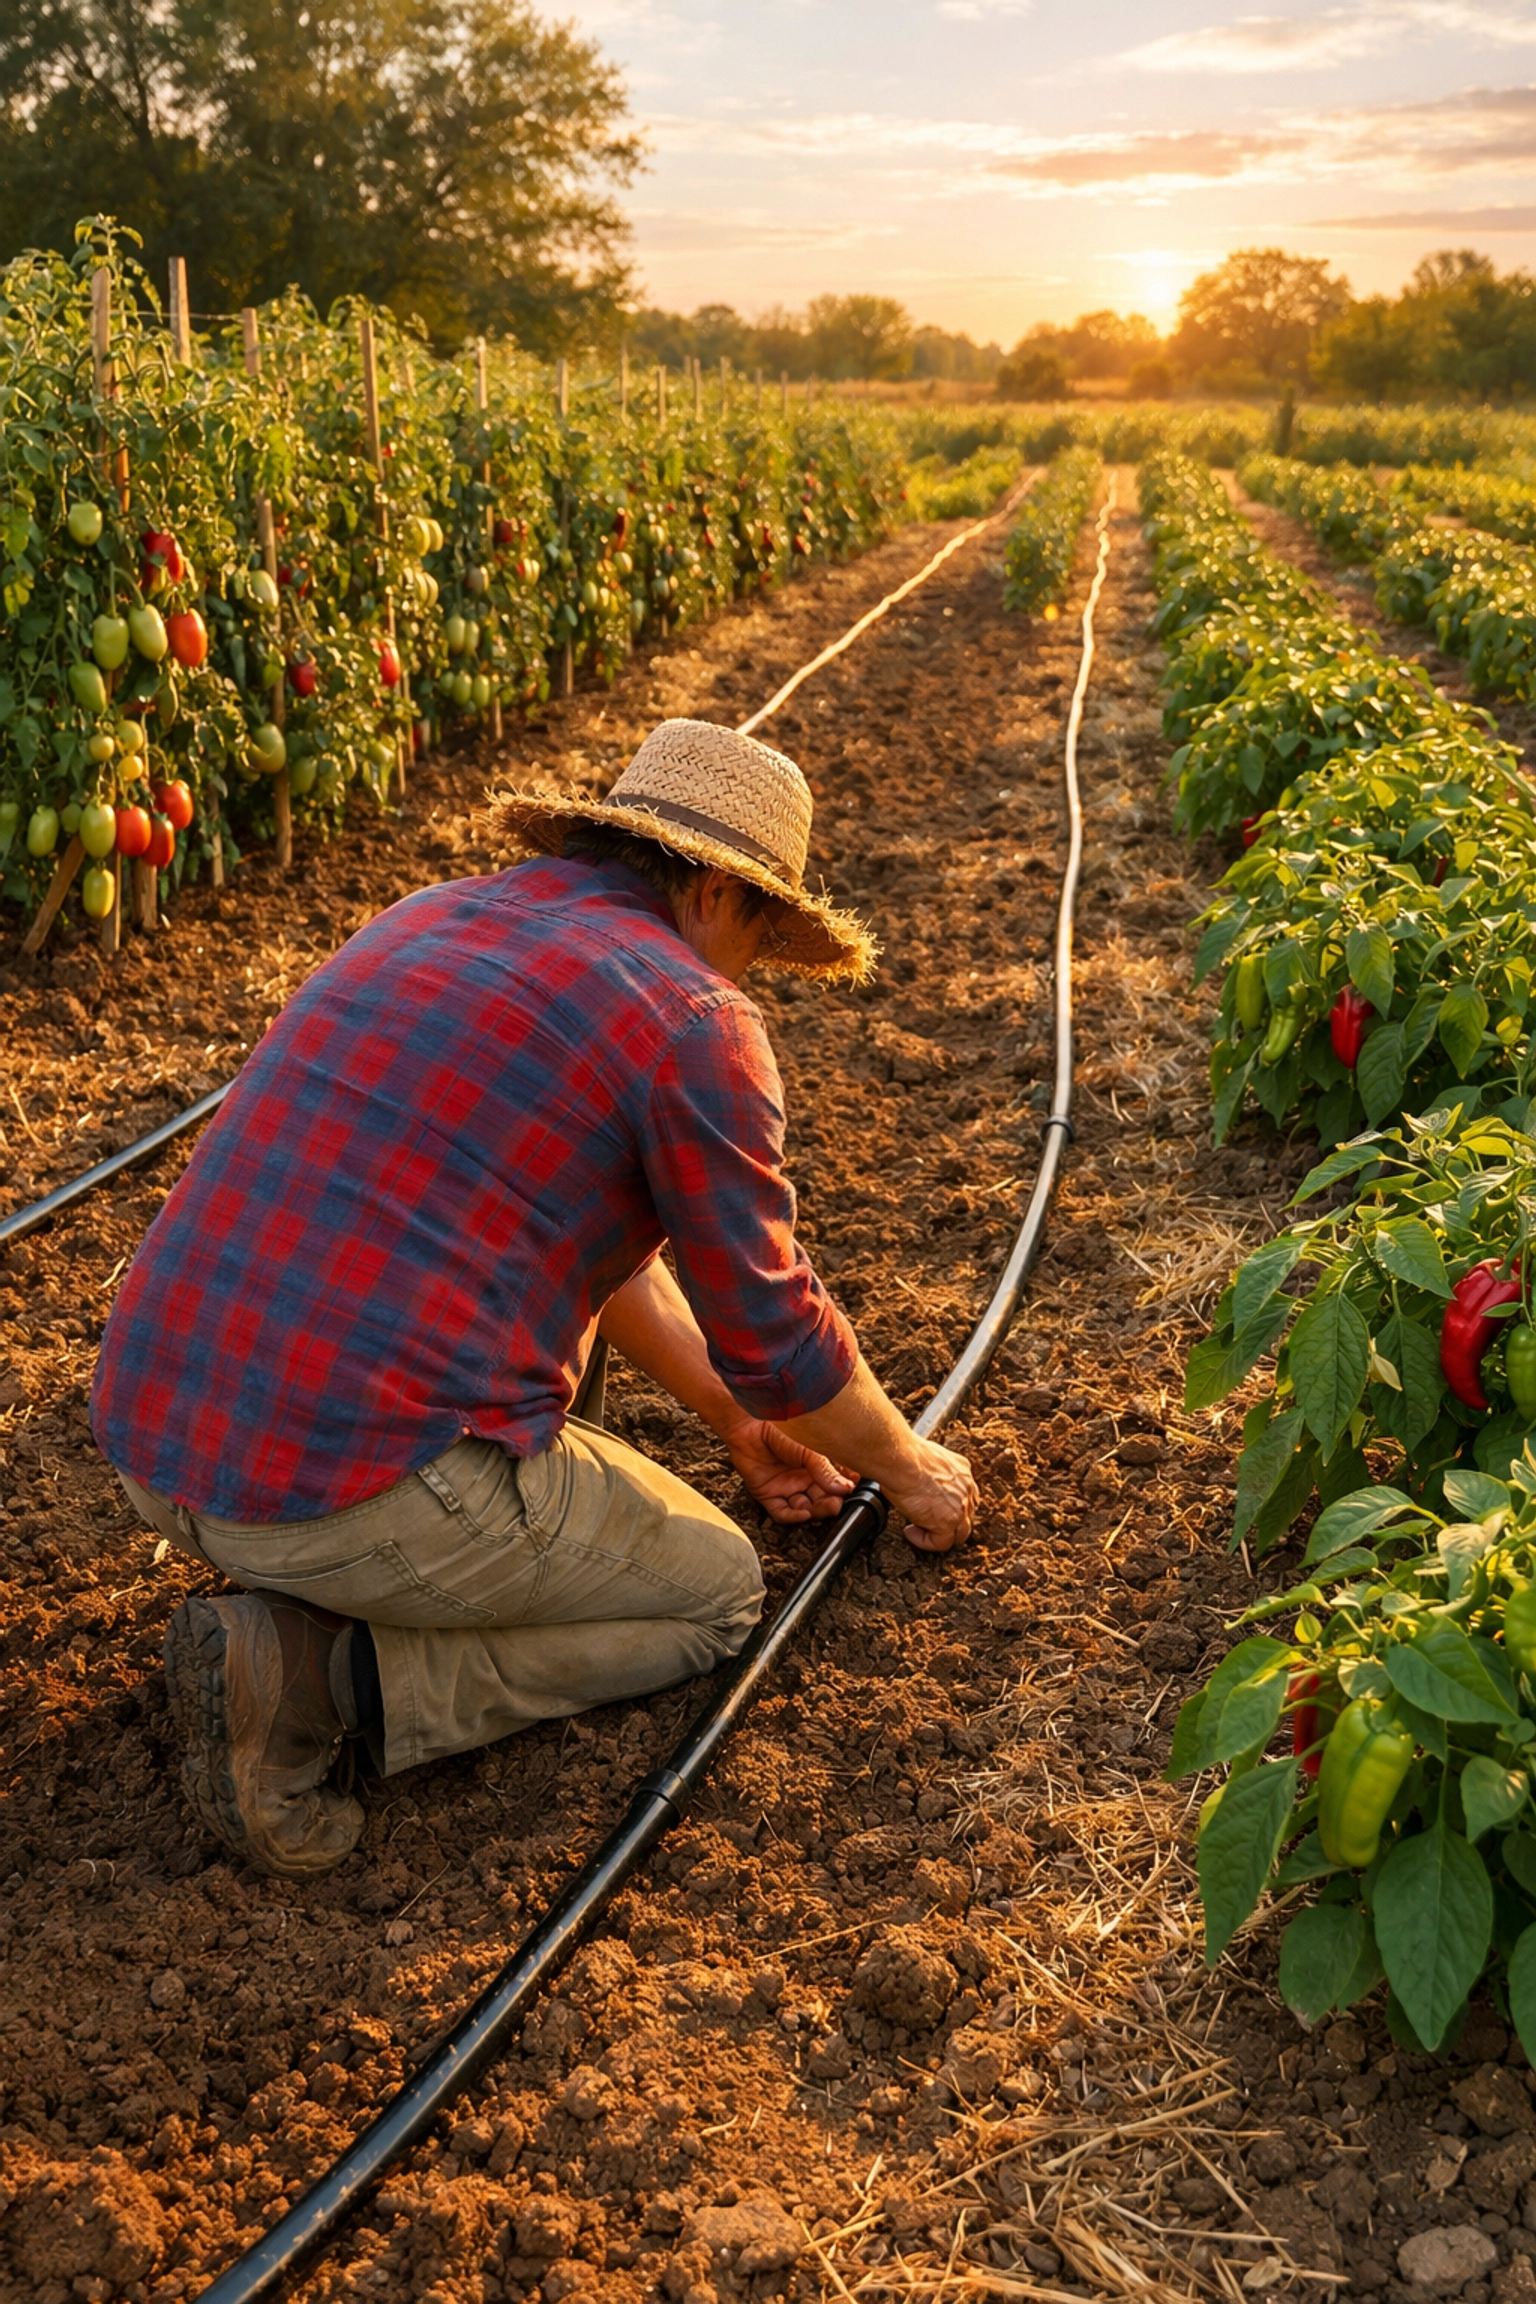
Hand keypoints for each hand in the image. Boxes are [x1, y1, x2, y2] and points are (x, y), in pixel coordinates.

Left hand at [724, 1418, 854, 1524]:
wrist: (750, 1424)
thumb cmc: (779, 1428)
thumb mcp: (809, 1449)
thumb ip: (825, 1470)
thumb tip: (845, 1487)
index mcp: (817, 1464)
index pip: (836, 1485)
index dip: (845, 1491)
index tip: (853, 1493)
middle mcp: (803, 1477)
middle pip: (823, 1500)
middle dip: (832, 1504)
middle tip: (838, 1503)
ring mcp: (787, 1487)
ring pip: (806, 1509)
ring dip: (817, 1512)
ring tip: (826, 1507)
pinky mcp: (769, 1494)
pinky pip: (783, 1513)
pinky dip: (794, 1518)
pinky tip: (804, 1514)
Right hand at [884, 1438, 977, 1552]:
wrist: (901, 1459)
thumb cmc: (904, 1455)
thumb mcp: (925, 1459)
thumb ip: (930, 1473)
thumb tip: (917, 1479)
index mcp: (962, 1470)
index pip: (965, 1495)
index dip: (949, 1505)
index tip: (930, 1506)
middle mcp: (967, 1487)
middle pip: (966, 1516)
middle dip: (948, 1522)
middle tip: (925, 1521)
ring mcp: (961, 1506)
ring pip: (959, 1533)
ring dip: (939, 1535)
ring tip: (917, 1530)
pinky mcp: (949, 1521)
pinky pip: (941, 1543)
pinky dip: (925, 1542)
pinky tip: (910, 1533)